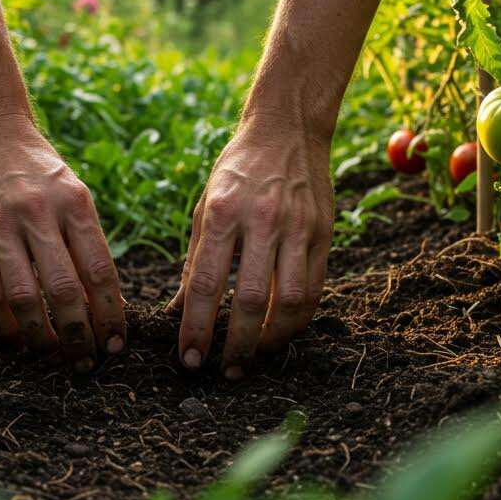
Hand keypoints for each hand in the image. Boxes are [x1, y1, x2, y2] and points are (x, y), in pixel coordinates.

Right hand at [0, 115, 125, 370]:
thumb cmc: (41, 173)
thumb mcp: (74, 194)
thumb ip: (87, 244)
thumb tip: (104, 305)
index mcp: (74, 203)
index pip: (99, 270)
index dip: (110, 313)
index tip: (117, 342)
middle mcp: (37, 212)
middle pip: (64, 289)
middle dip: (80, 333)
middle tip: (87, 360)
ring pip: (24, 296)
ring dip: (42, 335)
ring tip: (54, 353)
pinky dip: (6, 323)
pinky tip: (19, 338)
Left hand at [171, 119, 334, 378]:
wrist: (288, 128)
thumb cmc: (237, 170)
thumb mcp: (205, 206)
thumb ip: (195, 260)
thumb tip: (177, 312)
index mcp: (221, 212)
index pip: (205, 283)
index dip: (196, 327)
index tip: (189, 359)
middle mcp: (260, 220)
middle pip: (250, 299)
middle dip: (235, 344)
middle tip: (224, 371)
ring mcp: (297, 227)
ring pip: (289, 300)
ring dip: (271, 339)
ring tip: (255, 358)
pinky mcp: (323, 232)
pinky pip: (314, 287)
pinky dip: (297, 319)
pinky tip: (281, 333)